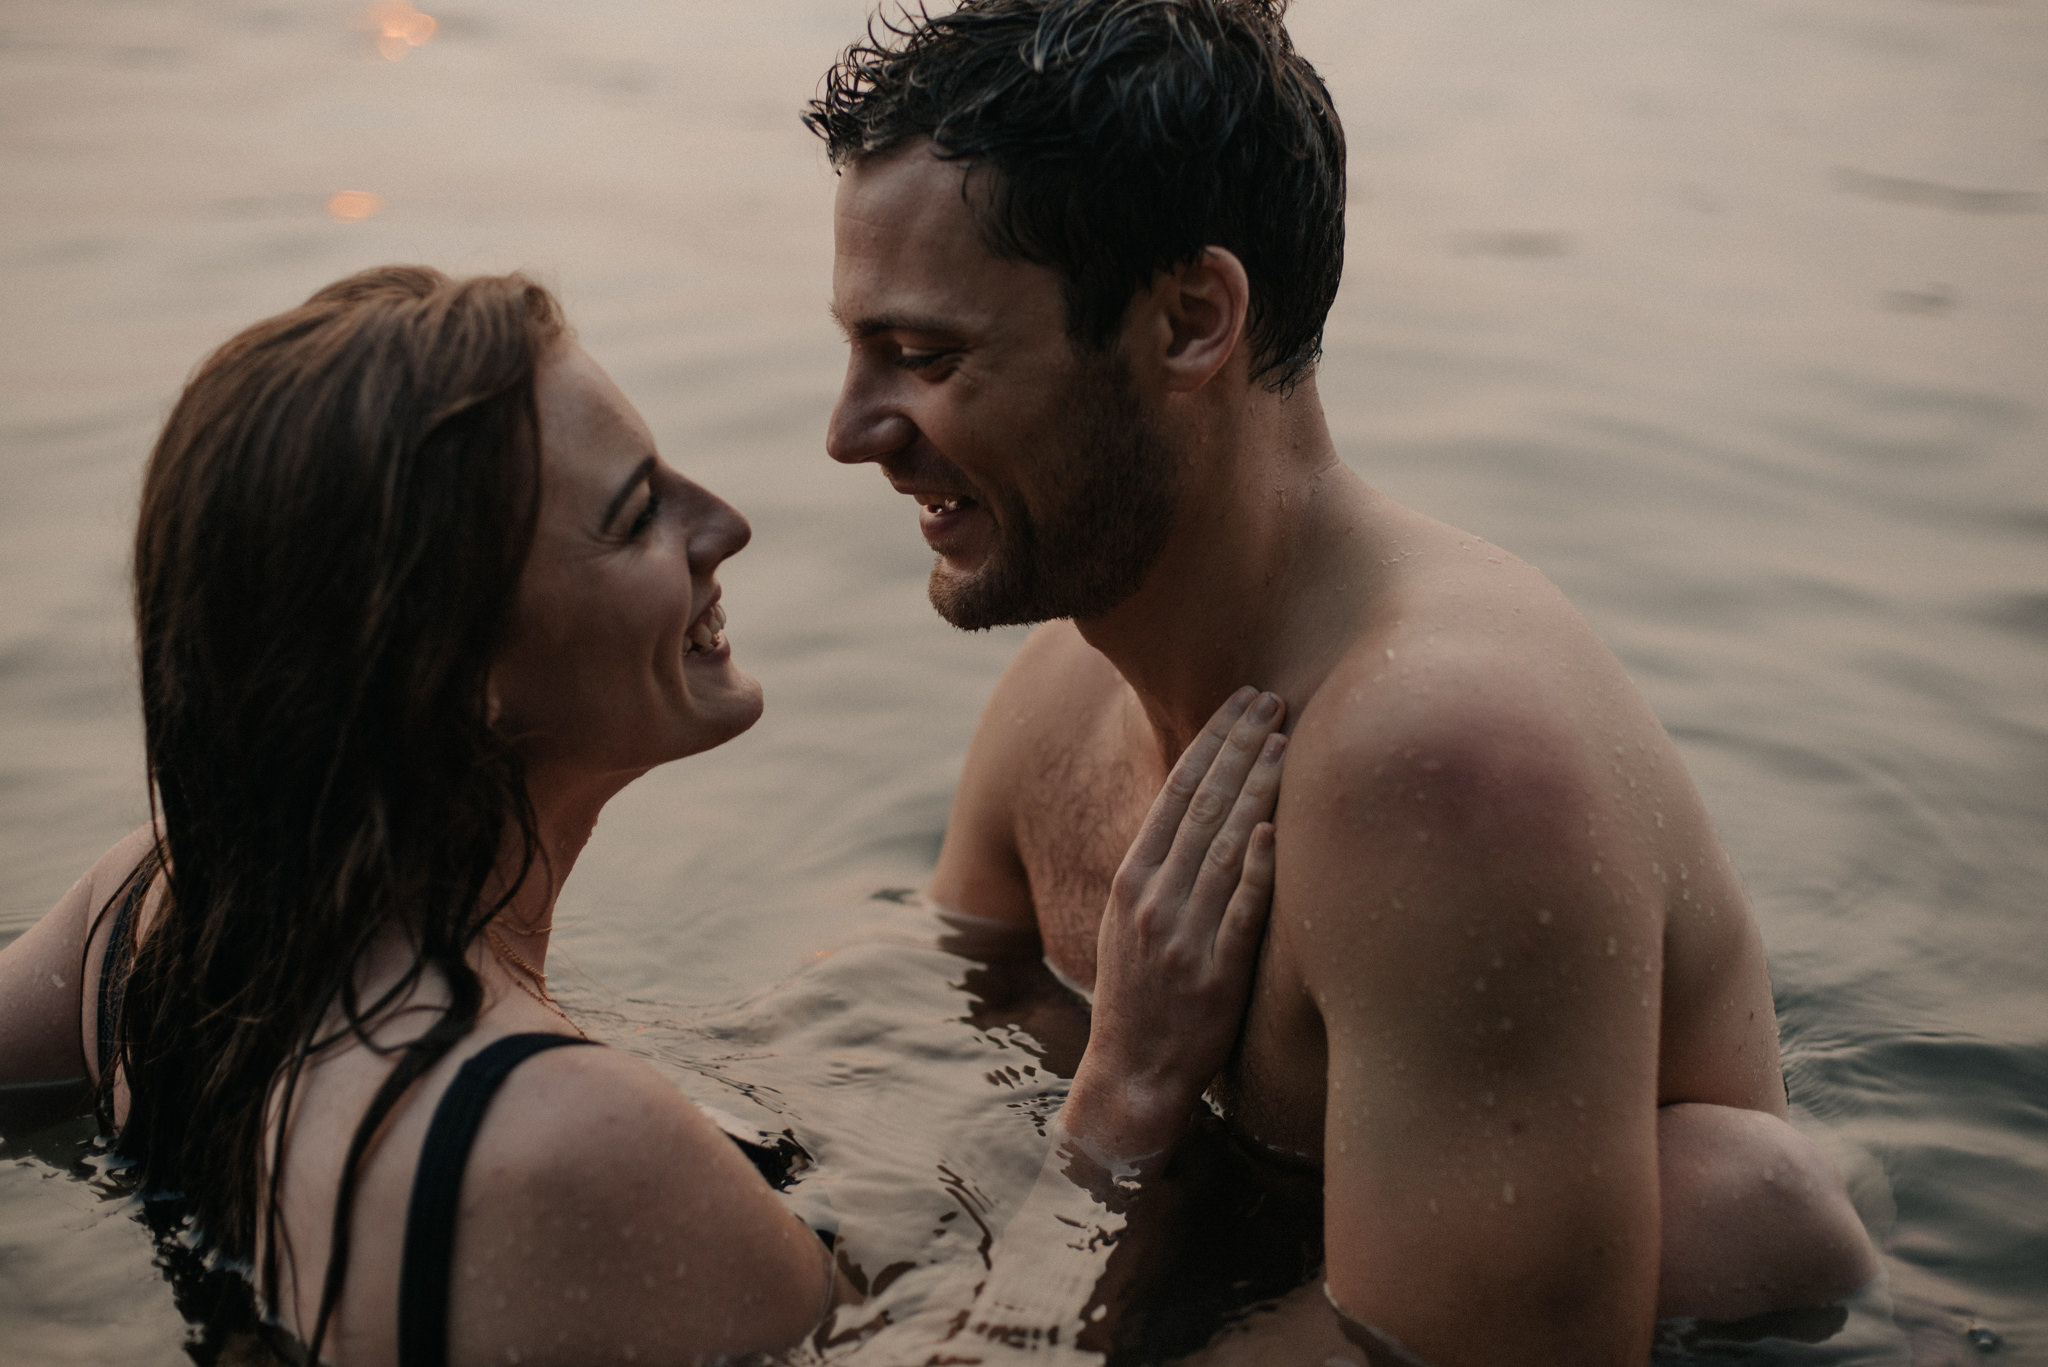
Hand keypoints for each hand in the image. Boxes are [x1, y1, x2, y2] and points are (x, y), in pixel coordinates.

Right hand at [1063, 686, 1286, 1165]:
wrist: (1132, 1075)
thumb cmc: (1142, 995)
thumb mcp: (1136, 921)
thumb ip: (1167, 869)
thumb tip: (1213, 811)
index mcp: (1132, 878)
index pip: (1176, 790)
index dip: (1212, 741)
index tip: (1242, 701)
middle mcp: (1154, 898)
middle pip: (1203, 805)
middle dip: (1240, 745)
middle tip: (1274, 698)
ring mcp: (1184, 936)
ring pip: (1226, 846)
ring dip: (1257, 788)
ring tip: (1287, 740)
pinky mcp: (1216, 975)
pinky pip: (1240, 912)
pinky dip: (1257, 868)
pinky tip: (1276, 829)